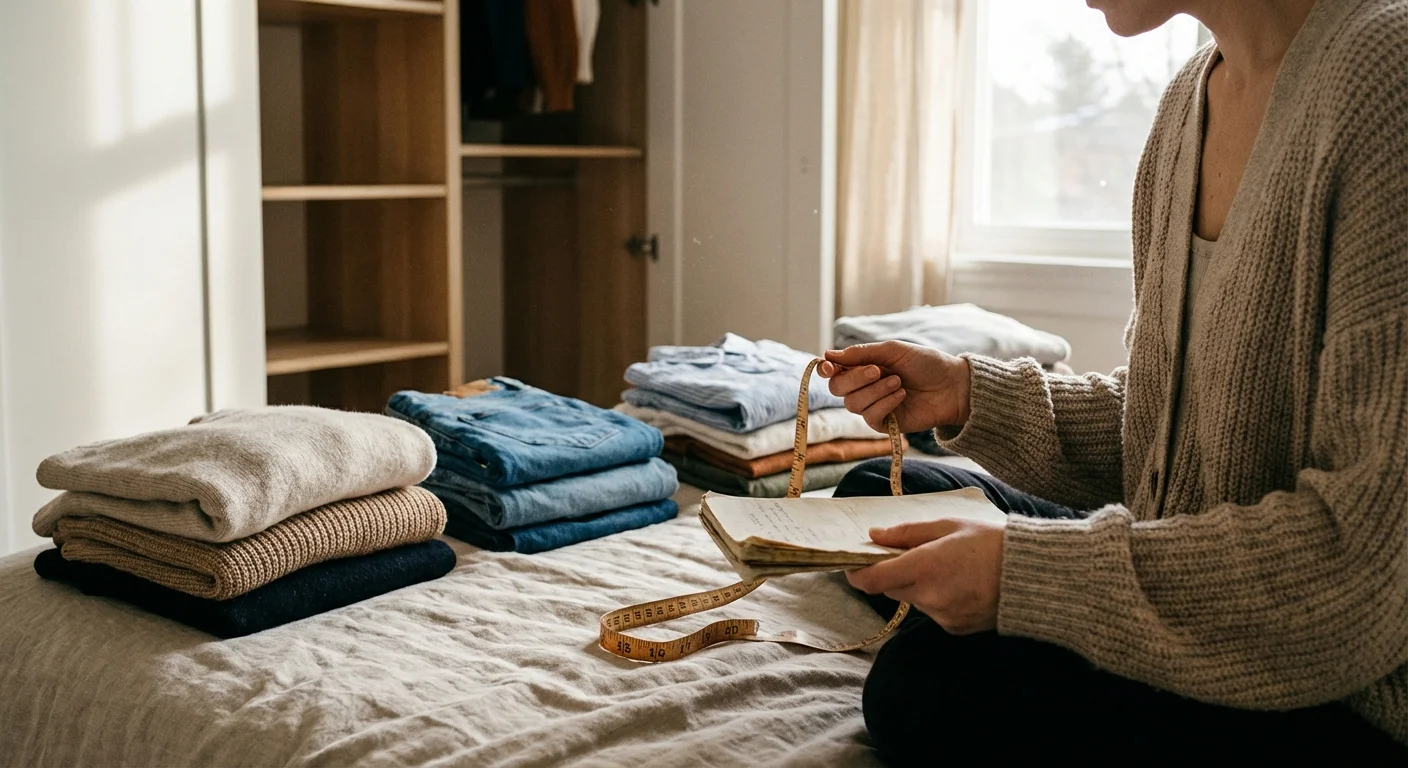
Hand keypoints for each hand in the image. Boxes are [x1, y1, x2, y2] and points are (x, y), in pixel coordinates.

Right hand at [817, 341, 971, 433]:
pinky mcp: (884, 424)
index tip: (829, 366)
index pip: (834, 372)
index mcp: (863, 367)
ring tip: (898, 382)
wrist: (952, 386)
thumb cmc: (925, 364)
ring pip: (853, 404)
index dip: (827, 369)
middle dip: (855, 378)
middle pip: (838, 389)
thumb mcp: (893, 351)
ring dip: (875, 391)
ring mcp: (873, 406)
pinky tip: (901, 395)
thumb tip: (828, 354)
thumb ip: (860, 353)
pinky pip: (870, 417)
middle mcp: (864, 387)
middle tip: (877, 370)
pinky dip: (884, 404)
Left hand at [845, 517, 1005, 634]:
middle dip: (892, 572)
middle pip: (889, 588)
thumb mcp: (948, 526)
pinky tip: (960, 584)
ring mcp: (942, 616)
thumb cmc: (991, 542)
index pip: (871, 579)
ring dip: (917, 586)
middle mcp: (929, 597)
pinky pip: (932, 612)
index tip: (853, 563)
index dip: (855, 572)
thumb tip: (874, 536)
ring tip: (947, 568)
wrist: (1034, 576)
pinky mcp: (954, 629)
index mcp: (924, 567)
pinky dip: (937, 598)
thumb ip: (907, 533)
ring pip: (912, 600)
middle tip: (909, 554)